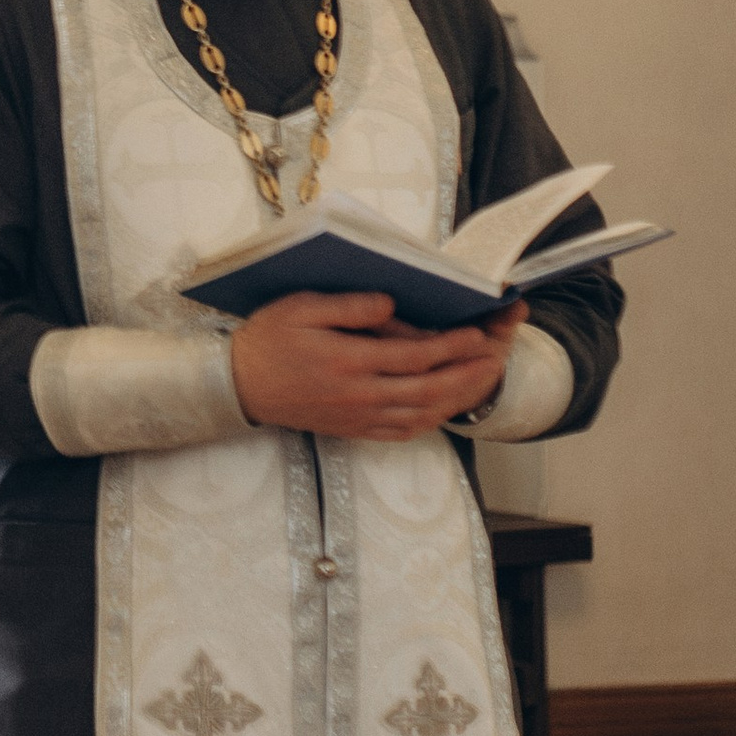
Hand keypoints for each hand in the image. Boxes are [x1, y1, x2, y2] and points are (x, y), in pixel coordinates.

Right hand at [229, 291, 526, 442]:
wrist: (240, 386)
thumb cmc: (268, 341)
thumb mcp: (302, 307)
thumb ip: (349, 306)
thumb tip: (391, 304)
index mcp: (351, 361)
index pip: (416, 355)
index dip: (451, 346)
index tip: (476, 334)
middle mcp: (360, 394)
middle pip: (429, 388)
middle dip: (467, 374)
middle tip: (495, 361)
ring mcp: (358, 416)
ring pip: (421, 413)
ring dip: (456, 400)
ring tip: (479, 383)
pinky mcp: (353, 428)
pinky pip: (401, 431)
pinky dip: (429, 421)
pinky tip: (442, 409)